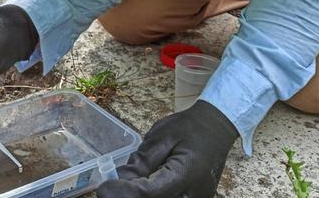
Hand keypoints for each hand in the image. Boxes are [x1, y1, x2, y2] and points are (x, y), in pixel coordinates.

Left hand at [97, 101, 237, 197]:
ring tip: (125, 186)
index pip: (148, 193)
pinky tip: (140, 188)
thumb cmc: (189, 128)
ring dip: (140, 196)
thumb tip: (121, 179)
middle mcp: (193, 194)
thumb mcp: (162, 137)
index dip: (123, 192)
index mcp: (185, 174)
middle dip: (129, 196)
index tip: (103, 189)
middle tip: (110, 189)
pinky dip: (151, 196)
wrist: (216, 128)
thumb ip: (142, 161)